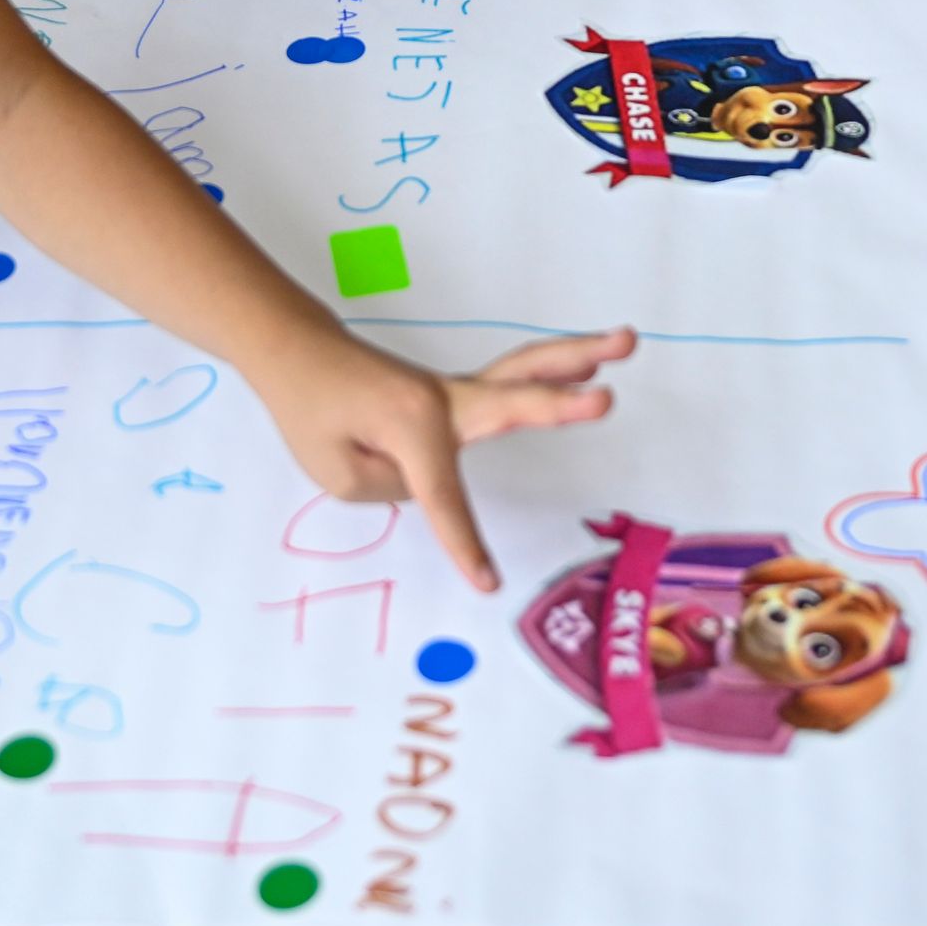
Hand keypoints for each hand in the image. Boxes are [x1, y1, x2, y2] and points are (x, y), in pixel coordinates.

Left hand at [251, 326, 631, 589]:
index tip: (488, 584)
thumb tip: (432, 479)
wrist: (299, 355)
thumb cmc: (314, 413)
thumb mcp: (340, 473)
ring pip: (524, 371)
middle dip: (561, 402)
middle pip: (513, 396)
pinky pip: (508, 385)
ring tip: (627, 341)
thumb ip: (396, 487)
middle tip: (609, 399)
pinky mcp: (455, 395)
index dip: (464, 544)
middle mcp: (442, 402)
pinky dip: (551, 373)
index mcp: (412, 427)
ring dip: (579, 356)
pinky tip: (588, 371)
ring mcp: (453, 392)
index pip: (443, 497)